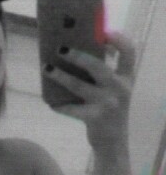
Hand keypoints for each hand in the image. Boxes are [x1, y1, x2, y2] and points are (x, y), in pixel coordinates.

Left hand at [47, 31, 134, 152]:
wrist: (113, 141)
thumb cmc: (109, 109)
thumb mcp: (114, 89)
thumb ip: (104, 72)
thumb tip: (75, 50)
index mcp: (126, 77)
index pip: (129, 52)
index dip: (118, 39)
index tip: (103, 33)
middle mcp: (120, 88)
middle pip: (97, 66)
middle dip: (77, 56)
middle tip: (60, 49)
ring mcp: (108, 103)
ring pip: (78, 85)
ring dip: (60, 76)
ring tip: (47, 68)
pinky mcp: (95, 117)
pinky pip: (71, 108)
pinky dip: (59, 105)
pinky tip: (51, 102)